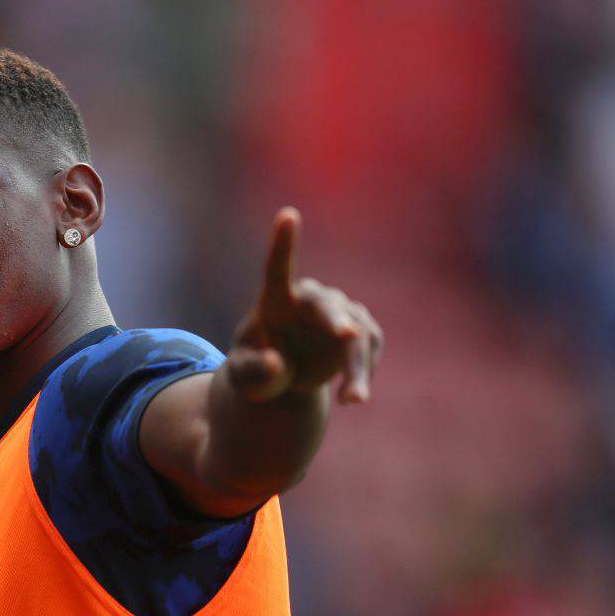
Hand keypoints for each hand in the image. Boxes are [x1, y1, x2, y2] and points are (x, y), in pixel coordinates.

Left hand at [227, 207, 383, 403]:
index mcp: (274, 300)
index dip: (284, 242)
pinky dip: (363, 373)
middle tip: (348, 337)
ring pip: (356, 334)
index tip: (288, 214)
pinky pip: (369, 348)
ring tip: (353, 400)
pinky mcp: (360, 328)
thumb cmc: (254, 369)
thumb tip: (276, 362)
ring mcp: (338, 310)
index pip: (277, 267)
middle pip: (326, 305)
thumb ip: (254, 371)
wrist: (281, 376)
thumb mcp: (244, 378)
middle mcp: (309, 299)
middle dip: (337, 322)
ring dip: (356, 367)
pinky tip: (351, 394)